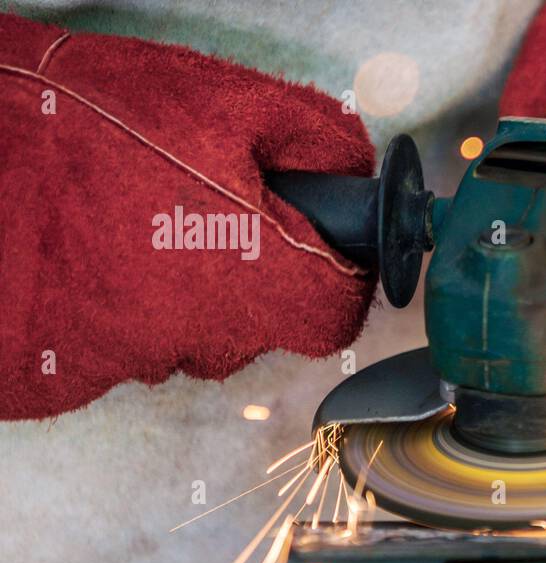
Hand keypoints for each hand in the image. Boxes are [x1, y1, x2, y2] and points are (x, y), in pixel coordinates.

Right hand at [0, 14, 375, 419]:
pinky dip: (132, 307)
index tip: (326, 248)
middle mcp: (205, 330)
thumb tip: (356, 172)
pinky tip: (105, 254)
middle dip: (264, 277)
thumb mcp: (222, 102)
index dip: (339, 278)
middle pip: (268, 327)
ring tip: (145, 224)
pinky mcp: (82, 370)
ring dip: (193, 292)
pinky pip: (135, 345)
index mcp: (254, 272)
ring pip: (201, 336)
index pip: (334, 316)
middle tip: (219, 213)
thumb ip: (313, 139)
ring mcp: (140, 356)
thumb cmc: (90, 121)